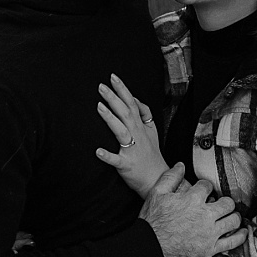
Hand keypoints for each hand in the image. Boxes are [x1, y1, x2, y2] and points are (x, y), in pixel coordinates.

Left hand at [94, 74, 165, 198]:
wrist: (158, 179)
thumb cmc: (152, 155)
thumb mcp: (152, 131)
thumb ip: (144, 114)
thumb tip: (135, 99)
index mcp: (141, 127)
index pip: (132, 104)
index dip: (123, 90)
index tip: (113, 77)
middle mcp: (137, 135)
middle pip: (126, 113)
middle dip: (114, 98)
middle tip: (101, 86)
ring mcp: (132, 150)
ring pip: (121, 131)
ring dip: (111, 119)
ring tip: (99, 107)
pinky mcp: (127, 165)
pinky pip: (117, 160)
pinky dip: (108, 156)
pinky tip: (98, 151)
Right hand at [139, 163, 246, 256]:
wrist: (149, 249)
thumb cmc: (152, 222)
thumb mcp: (156, 194)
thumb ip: (170, 177)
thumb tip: (181, 165)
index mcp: (192, 199)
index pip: (208, 186)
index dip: (205, 187)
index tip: (203, 192)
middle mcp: (204, 215)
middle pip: (227, 203)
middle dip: (224, 201)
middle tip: (219, 204)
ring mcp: (209, 233)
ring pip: (233, 220)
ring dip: (233, 216)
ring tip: (229, 215)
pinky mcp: (210, 249)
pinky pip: (232, 242)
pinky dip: (240, 236)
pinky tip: (242, 231)